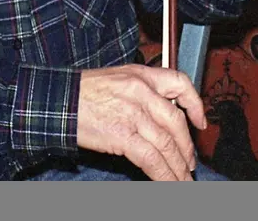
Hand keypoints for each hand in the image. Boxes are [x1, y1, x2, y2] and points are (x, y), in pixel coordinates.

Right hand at [77, 64, 207, 180]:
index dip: (195, 104)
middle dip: (186, 148)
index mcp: (142, 74)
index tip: (201, 123)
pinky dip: (162, 174)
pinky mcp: (122, 134)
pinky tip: (167, 182)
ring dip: (177, 166)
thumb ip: (140, 93)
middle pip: (176, 122)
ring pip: (167, 144)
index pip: (180, 83)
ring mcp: (133, 113)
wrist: (56, 100)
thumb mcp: (116, 80)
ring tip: (182, 180)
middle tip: (190, 164)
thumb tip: (158, 118)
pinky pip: (151, 158)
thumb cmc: (81, 92)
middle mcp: (142, 91)